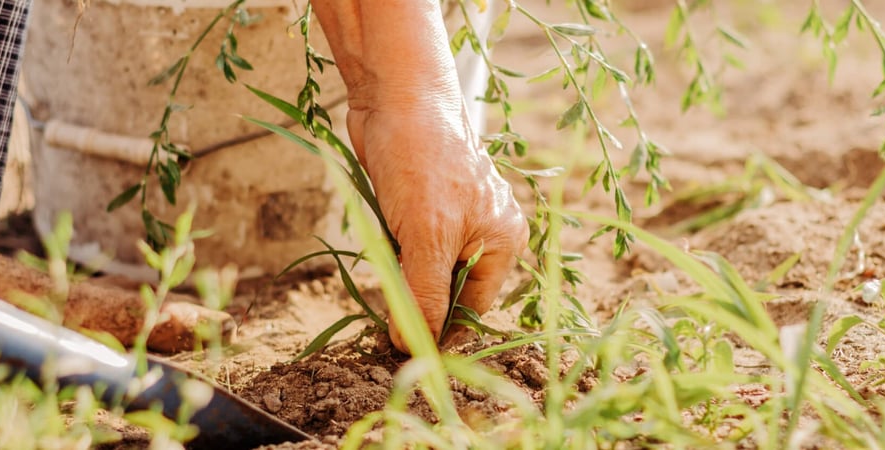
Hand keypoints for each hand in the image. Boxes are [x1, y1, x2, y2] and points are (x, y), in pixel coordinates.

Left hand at [311, 0, 526, 351]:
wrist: (395, 96)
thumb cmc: (421, 161)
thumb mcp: (426, 238)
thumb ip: (423, 296)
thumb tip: (412, 347)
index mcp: (504, 242)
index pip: (472, 308)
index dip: (439, 329)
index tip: (400, 345)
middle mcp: (486, 232)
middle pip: (449, 291)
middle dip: (418, 301)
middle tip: (384, 312)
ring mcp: (455, 218)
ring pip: (426, 269)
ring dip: (403, 275)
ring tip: (384, 266)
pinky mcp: (425, 206)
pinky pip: (411, 247)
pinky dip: (394, 253)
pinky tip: (381, 242)